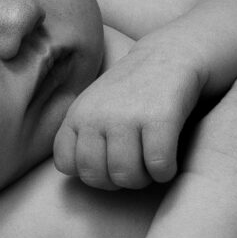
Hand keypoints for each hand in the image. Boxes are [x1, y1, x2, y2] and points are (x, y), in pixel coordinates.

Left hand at [53, 40, 202, 189]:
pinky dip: (165, 172)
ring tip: (151, 164)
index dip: (90, 172)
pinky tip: (169, 160)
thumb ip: (81, 136)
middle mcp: (97, 115)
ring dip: (143, 179)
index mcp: (77, 114)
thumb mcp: (94, 106)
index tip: (109, 161)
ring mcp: (127, 116)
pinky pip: (158, 167)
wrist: (170, 56)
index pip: (67, 164)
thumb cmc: (131, 91)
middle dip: (118, 181)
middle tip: (134, 166)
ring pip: (127, 176)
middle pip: (97, 177)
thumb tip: (80, 175)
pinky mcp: (159, 119)